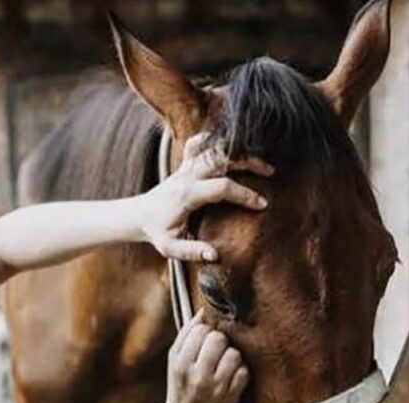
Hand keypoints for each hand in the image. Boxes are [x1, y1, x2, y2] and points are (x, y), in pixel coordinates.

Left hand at [138, 133, 273, 260]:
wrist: (137, 215)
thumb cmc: (156, 232)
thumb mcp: (170, 248)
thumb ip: (192, 251)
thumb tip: (215, 255)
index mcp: (187, 194)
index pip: (222, 187)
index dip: (245, 194)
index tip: (262, 204)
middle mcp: (187, 176)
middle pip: (222, 158)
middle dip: (249, 163)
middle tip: (270, 172)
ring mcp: (185, 167)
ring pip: (214, 148)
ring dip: (238, 151)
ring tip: (259, 160)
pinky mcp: (184, 164)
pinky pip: (198, 143)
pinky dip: (214, 141)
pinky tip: (231, 147)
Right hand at [163, 310, 249, 402]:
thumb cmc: (180, 385)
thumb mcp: (174, 359)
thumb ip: (187, 333)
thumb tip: (205, 310)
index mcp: (180, 363)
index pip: (201, 329)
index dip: (205, 331)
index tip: (203, 340)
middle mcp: (198, 376)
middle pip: (219, 338)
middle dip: (219, 341)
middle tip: (215, 351)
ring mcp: (216, 388)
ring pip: (234, 353)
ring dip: (231, 356)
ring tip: (223, 364)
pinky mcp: (231, 397)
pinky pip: (244, 371)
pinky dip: (239, 372)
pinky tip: (230, 377)